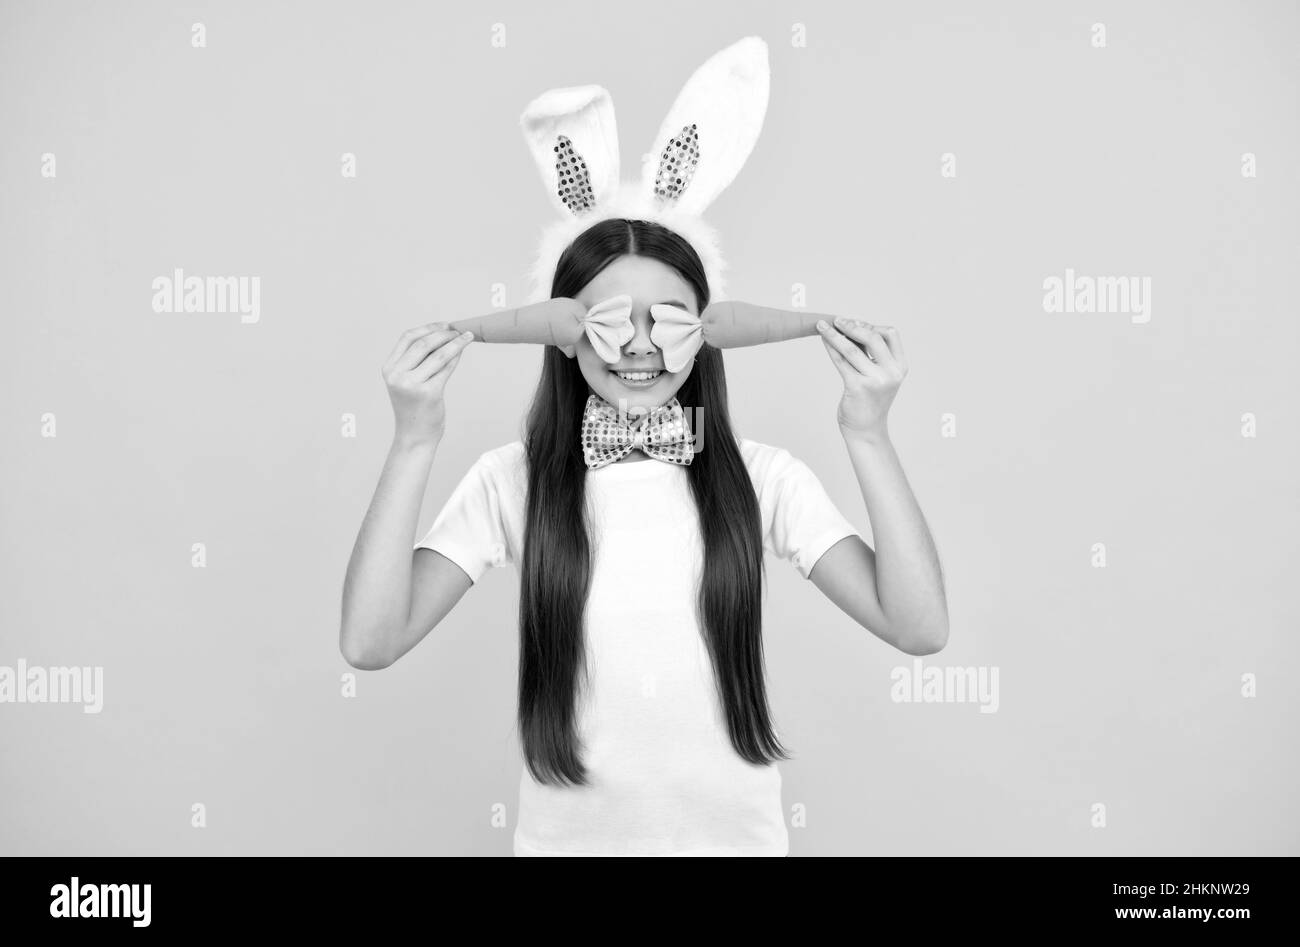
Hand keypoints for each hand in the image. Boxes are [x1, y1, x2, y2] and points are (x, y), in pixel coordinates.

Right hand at [382, 322, 473, 447]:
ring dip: (455, 343)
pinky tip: (462, 352)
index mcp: (389, 368)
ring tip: (467, 337)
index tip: (444, 325)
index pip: (407, 338)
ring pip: (438, 355)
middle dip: (444, 334)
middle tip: (459, 330)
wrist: (414, 436)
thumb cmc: (414, 407)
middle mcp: (397, 375)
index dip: (428, 327)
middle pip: (424, 344)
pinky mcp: (429, 393)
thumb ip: (417, 360)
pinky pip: (446, 369)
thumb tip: (443, 336)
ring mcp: (412, 384)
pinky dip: (456, 357)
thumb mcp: (407, 381)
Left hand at [816, 316, 907, 441]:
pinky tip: (824, 340)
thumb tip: (853, 326)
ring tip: (822, 326)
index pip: (891, 334)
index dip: (872, 325)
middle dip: (852, 326)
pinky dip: (831, 348)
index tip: (855, 322)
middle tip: (837, 320)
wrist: (866, 430)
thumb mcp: (879, 374)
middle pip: (873, 337)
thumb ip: (871, 353)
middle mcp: (892, 373)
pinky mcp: (857, 387)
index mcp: (901, 366)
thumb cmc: (870, 400)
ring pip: (852, 349)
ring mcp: (876, 381)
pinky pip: (841, 361)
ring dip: (835, 334)